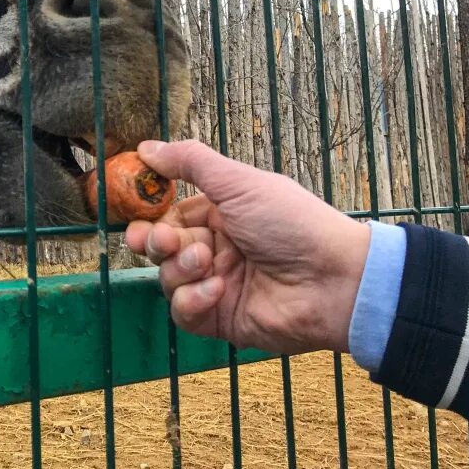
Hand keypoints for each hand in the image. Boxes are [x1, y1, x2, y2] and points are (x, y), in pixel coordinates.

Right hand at [124, 139, 370, 355]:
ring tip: (208, 263)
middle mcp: (215, 249)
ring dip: (181, 268)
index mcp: (219, 216)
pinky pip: (184, 312)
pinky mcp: (219, 320)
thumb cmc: (292, 223)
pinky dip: (193, 300)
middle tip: (164, 242)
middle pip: (160, 248)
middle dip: (154, 243)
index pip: (167, 215)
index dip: (148, 216)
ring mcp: (216, 285)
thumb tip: (146, 147)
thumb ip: (191, 162)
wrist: (334, 280)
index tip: (133, 213)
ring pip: (168, 279)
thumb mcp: (240, 183)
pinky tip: (217, 289)